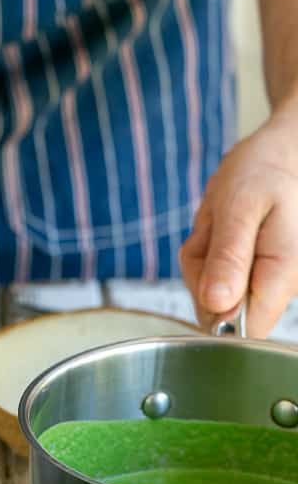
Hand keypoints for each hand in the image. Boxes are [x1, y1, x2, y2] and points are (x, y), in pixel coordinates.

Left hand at [180, 101, 297, 337]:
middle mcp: (282, 287)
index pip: (247, 330)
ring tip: (220, 226)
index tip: (210, 270)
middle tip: (214, 233)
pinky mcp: (255, 277)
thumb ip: (228, 258)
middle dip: (201, 276)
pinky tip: (220, 232)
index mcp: (283, 273)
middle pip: (220, 314)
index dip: (216, 312)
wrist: (281, 152)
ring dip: (202, 262)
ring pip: (212, 296)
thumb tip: (218, 305)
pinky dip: (206, 257)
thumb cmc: (264, 171)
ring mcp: (268, 284)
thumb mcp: (238, 206)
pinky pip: (213, 281)